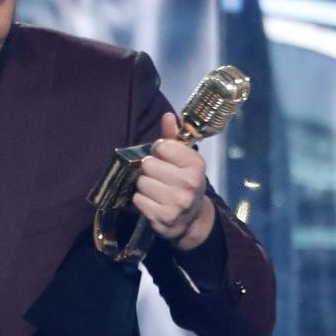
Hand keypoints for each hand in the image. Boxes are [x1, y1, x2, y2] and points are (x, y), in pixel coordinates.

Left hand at [133, 112, 215, 251]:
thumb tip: (168, 116)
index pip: (162, 147)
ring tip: (156, 190)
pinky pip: (138, 199)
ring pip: (142, 182)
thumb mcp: (183, 159)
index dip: (159, 152)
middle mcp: (190, 183)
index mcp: (196, 164)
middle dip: (150, 170)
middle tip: (159, 177)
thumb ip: (173, 137)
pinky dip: (141, 200)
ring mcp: (177, 202)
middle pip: (149, 165)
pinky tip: (152, 202)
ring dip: (144, 186)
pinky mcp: (164, 217)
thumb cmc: (184, 182)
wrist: (192, 218)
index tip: (165, 159)